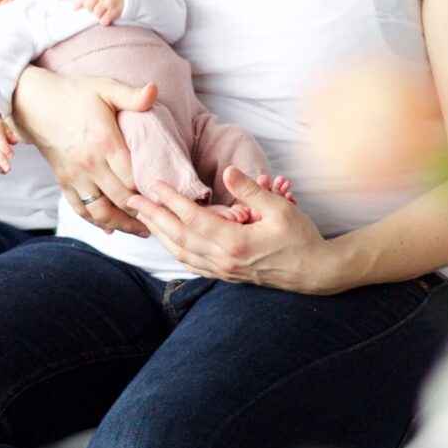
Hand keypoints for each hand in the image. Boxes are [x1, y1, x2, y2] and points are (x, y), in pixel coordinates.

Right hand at [11, 67, 155, 235]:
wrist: (33, 102)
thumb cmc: (73, 93)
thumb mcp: (104, 87)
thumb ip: (131, 95)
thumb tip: (154, 90)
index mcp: (104, 142)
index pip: (134, 177)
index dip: (152, 191)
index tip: (168, 196)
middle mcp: (89, 164)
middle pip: (121, 200)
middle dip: (143, 213)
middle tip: (162, 218)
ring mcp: (74, 176)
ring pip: (100, 212)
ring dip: (122, 225)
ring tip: (141, 230)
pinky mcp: (63, 181)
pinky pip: (80, 209)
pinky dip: (96, 222)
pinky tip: (110, 228)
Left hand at [76, 0, 125, 25]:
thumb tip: (73, 9)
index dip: (83, 6)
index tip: (85, 9)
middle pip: (89, 7)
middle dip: (91, 11)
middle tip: (96, 10)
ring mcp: (110, 2)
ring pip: (96, 14)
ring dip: (98, 16)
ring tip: (102, 14)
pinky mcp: (116, 10)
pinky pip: (104, 21)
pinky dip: (104, 21)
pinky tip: (106, 17)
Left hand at [131, 167, 341, 292]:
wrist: (316, 272)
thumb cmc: (302, 238)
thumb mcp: (280, 208)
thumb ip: (251, 190)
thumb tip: (229, 172)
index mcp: (234, 242)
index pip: (192, 217)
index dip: (170, 199)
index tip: (153, 184)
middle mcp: (223, 259)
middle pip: (177, 236)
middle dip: (152, 217)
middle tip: (132, 200)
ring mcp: (224, 270)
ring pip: (181, 252)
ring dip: (160, 234)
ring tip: (144, 218)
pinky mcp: (227, 275)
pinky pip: (193, 263)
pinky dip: (176, 250)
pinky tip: (168, 241)